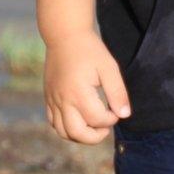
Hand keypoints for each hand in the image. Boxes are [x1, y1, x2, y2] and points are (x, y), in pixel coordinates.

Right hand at [43, 29, 130, 143]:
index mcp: (79, 92)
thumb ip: (117, 92)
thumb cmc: (90, 50)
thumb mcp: (109, 68)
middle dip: (95, 136)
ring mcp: (53, 100)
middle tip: (106, 126)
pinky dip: (66, 128)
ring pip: (63, 132)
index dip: (111, 119)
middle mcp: (63, 99)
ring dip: (80, 135)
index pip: (97, 119)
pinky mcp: (48, 98)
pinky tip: (80, 119)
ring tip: (94, 125)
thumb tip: (124, 115)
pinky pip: (54, 122)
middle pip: (77, 133)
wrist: (65, 36)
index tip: (117, 109)